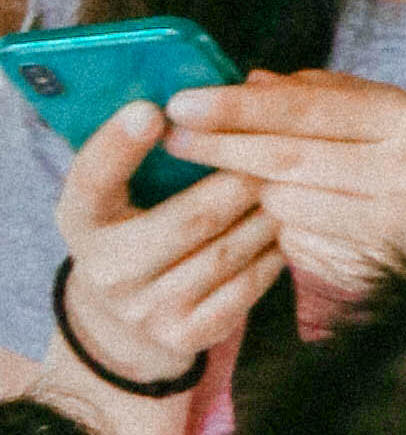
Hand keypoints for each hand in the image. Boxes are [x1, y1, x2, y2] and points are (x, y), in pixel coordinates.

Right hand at [48, 102, 279, 382]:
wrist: (124, 319)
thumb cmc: (130, 228)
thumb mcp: (114, 192)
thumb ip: (137, 152)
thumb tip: (197, 98)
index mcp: (81, 220)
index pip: (92, 178)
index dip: (120, 144)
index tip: (151, 109)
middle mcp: (108, 269)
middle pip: (188, 219)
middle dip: (238, 180)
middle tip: (276, 148)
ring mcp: (147, 309)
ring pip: (226, 253)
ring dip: (267, 214)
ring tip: (294, 184)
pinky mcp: (186, 336)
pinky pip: (245, 289)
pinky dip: (272, 255)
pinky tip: (289, 229)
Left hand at [167, 72, 405, 311]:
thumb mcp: (389, 112)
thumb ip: (323, 92)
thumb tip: (248, 80)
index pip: (305, 109)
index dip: (237, 106)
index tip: (184, 102)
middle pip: (285, 160)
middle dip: (221, 147)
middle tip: (174, 138)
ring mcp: (392, 231)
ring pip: (285, 206)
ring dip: (256, 193)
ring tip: (251, 178)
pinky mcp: (376, 270)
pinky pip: (300, 244)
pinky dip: (286, 228)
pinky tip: (301, 216)